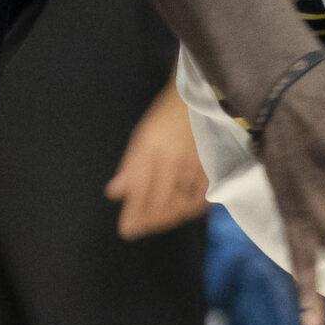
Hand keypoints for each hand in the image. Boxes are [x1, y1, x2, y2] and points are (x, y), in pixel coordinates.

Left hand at [105, 84, 208, 239]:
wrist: (198, 95)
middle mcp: (170, 159)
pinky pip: (202, 194)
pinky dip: (192, 208)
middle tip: (139, 230)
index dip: (133, 213)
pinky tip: (185, 213)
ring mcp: (192, 163)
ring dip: (167, 218)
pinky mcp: (209, 164)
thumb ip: (129, 167)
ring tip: (158, 222)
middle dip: (148, 221)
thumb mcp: (141, 136)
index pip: (139, 190)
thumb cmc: (165, 115)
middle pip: (159, 201)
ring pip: (179, 202)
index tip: (126, 230)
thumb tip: (114, 193)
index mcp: (149, 149)